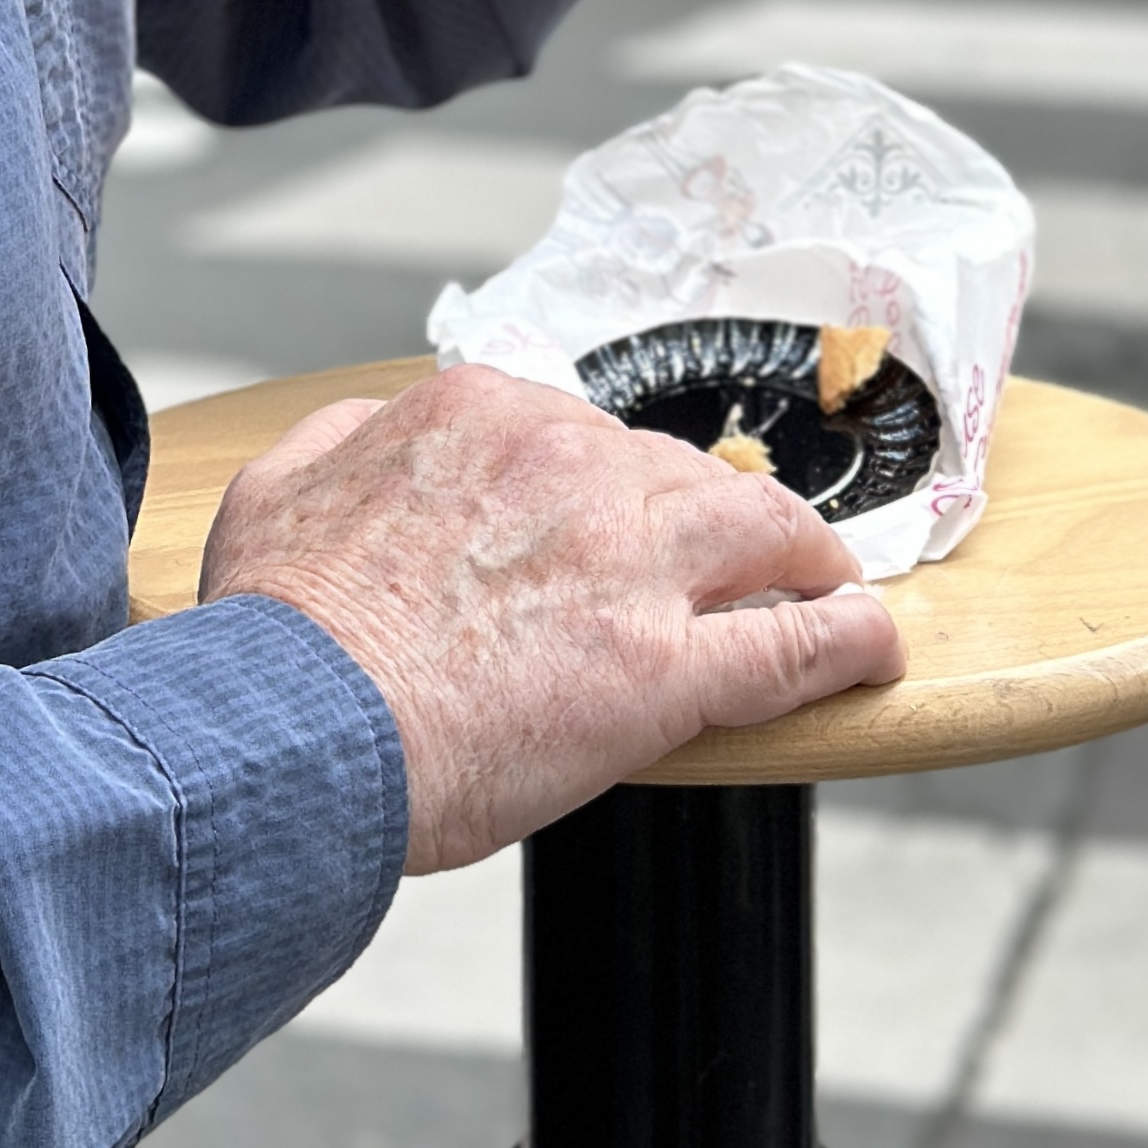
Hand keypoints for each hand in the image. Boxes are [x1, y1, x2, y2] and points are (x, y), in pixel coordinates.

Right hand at [198, 364, 903, 870]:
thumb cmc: (278, 634)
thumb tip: (373, 428)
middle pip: (678, 473)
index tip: (615, 520)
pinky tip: (871, 648)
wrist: (295, 731)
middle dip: (707, 516)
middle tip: (726, 561)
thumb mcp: (276, 490)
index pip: (579, 433)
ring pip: (759, 529)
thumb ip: (340, 438)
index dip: (608, 483)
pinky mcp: (667, 669)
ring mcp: (629, 562)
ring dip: (802, 553)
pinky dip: (845, 640)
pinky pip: (792, 644)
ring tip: (825, 583)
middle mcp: (569, 464)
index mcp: (479, 415)